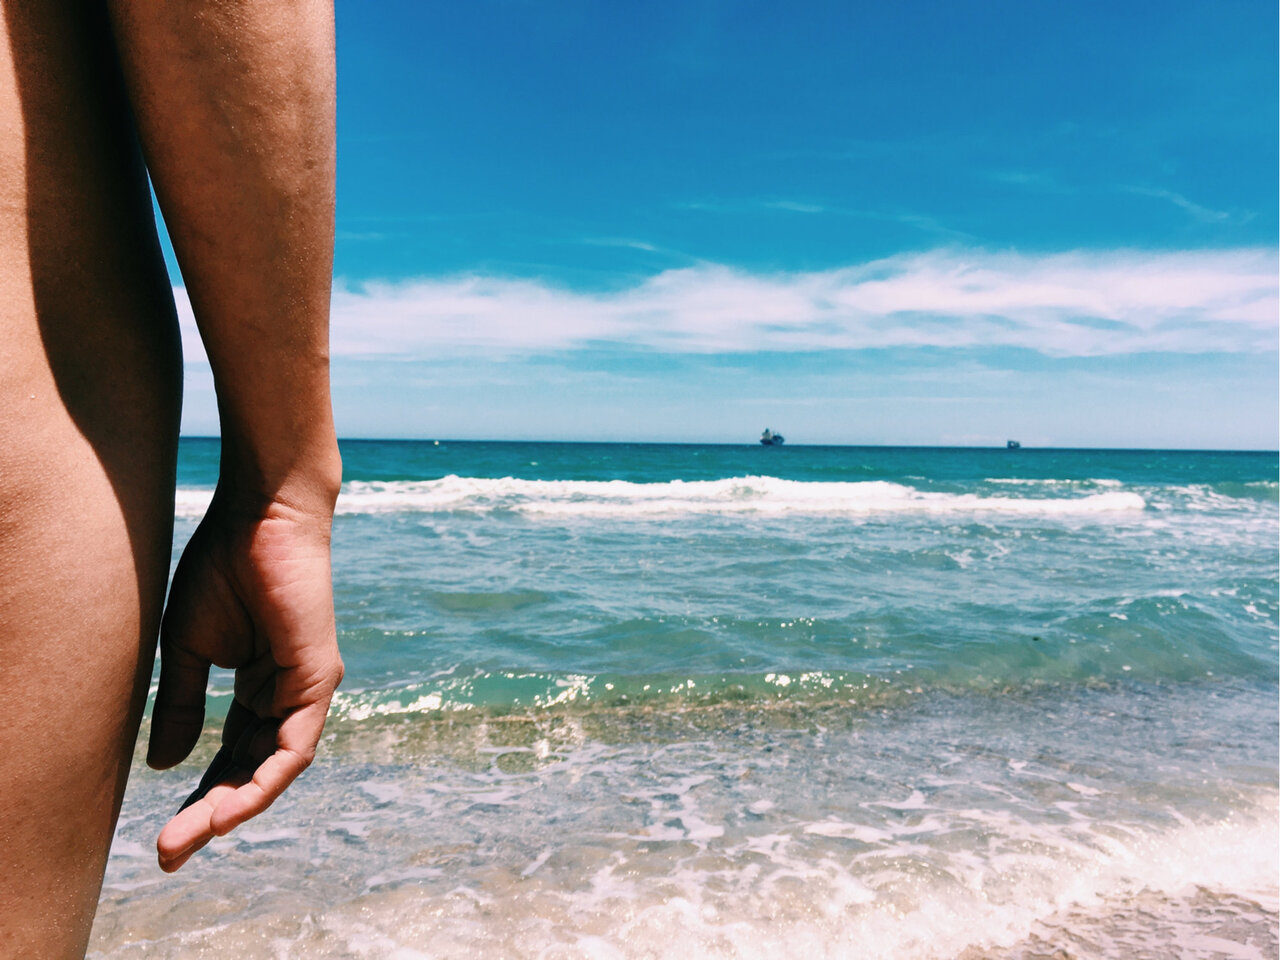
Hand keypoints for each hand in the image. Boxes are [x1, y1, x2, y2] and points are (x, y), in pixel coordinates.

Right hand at [147, 496, 342, 871]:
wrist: (260, 517)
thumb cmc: (224, 569)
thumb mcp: (188, 648)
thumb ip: (182, 704)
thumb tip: (165, 765)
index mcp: (257, 687)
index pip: (229, 755)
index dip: (197, 795)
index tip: (160, 834)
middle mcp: (286, 695)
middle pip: (249, 770)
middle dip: (208, 814)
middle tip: (167, 854)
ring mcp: (307, 689)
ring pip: (272, 768)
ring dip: (231, 808)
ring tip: (188, 841)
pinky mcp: (319, 678)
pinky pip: (294, 746)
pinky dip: (264, 780)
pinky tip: (230, 809)